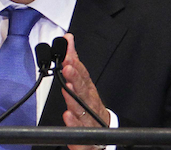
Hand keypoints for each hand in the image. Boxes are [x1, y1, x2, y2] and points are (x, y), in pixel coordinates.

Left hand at [61, 33, 109, 149]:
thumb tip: (68, 39)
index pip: (82, 75)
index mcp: (88, 90)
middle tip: (67, 69)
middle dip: (75, 78)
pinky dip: (74, 124)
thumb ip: (74, 61)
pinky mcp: (84, 133)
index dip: (75, 65)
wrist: (103, 132)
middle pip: (83, 89)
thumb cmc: (90, 105)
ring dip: (74, 99)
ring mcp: (88, 117)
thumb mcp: (83, 82)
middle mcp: (89, 102)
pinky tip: (67, 116)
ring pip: (81, 108)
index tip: (67, 57)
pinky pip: (79, 129)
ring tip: (67, 90)